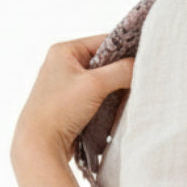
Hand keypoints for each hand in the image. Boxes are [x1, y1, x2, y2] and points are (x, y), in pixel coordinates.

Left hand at [10, 34, 134, 186]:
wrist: (39, 146)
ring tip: (129, 95)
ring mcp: (66, 84)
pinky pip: (97, 94)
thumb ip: (122, 70)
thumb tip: (140, 65)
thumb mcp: (95, 84)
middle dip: (122, 71)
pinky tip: (117, 107)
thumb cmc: (60, 110)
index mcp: (64, 51)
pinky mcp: (70, 103)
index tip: (146, 59)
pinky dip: (109, 99)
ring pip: (103, 79)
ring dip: (116, 88)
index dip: (127, 49)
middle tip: (140, 79)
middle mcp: (63, 64)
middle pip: (105, 60)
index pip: (105, 40)